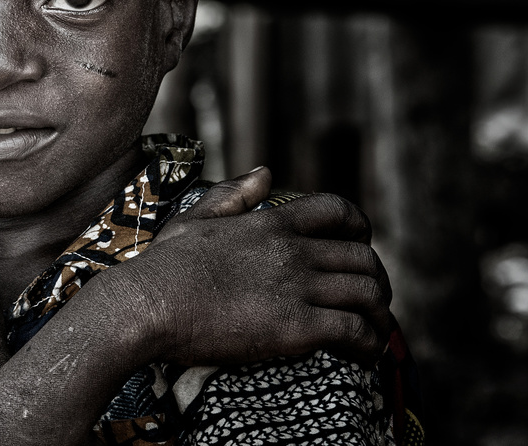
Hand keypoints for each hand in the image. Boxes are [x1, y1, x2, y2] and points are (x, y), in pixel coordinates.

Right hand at [102, 167, 392, 365]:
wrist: (148, 305)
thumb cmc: (163, 267)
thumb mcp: (195, 219)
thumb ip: (233, 196)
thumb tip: (264, 173)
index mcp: (270, 223)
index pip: (337, 211)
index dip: (359, 227)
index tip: (361, 244)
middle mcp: (291, 251)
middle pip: (363, 258)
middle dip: (377, 280)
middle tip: (372, 300)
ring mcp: (296, 288)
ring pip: (368, 294)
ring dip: (380, 315)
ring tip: (375, 333)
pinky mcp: (296, 327)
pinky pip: (354, 332)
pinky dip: (368, 344)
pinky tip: (362, 354)